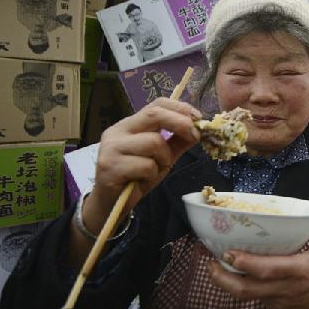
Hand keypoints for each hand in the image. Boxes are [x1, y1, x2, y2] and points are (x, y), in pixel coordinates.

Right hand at [90, 98, 201, 215]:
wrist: (112, 203)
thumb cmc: (137, 178)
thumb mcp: (162, 157)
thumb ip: (177, 142)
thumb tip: (199, 129)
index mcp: (130, 125)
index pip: (156, 104)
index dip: (180, 108)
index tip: (198, 118)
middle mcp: (117, 131)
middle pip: (154, 114)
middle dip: (180, 123)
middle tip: (195, 136)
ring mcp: (112, 147)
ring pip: (153, 142)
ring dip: (163, 159)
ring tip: (154, 170)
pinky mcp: (110, 166)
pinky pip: (146, 165)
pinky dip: (151, 175)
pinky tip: (141, 181)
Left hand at [209, 195, 308, 308]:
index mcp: (298, 271)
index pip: (267, 270)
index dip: (246, 264)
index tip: (228, 253)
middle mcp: (285, 288)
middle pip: (246, 290)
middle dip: (223, 279)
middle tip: (209, 262)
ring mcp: (278, 301)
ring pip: (246, 296)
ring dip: (227, 284)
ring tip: (213, 267)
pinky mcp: (276, 308)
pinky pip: (254, 298)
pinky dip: (242, 287)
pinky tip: (233, 275)